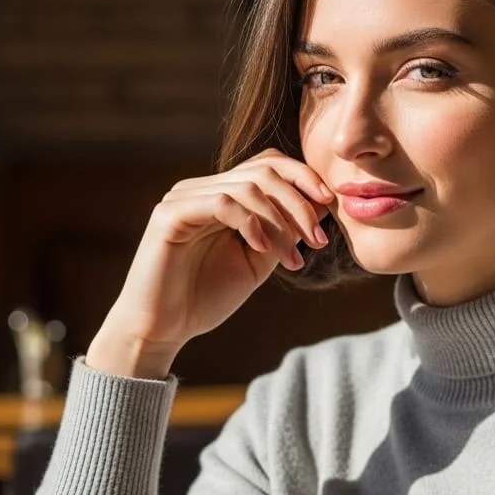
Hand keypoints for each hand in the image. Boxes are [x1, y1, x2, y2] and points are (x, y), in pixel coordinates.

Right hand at [86, 149, 333, 375]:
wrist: (163, 329)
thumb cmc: (206, 298)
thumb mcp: (258, 263)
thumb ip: (283, 233)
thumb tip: (320, 208)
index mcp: (224, 195)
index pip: (269, 164)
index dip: (304, 177)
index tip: (330, 206)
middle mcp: (203, 188)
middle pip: (265, 170)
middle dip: (300, 203)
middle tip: (318, 240)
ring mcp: (184, 197)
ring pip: (248, 187)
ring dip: (281, 222)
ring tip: (293, 258)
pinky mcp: (170, 214)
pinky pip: (222, 203)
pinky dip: (251, 223)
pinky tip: (263, 249)